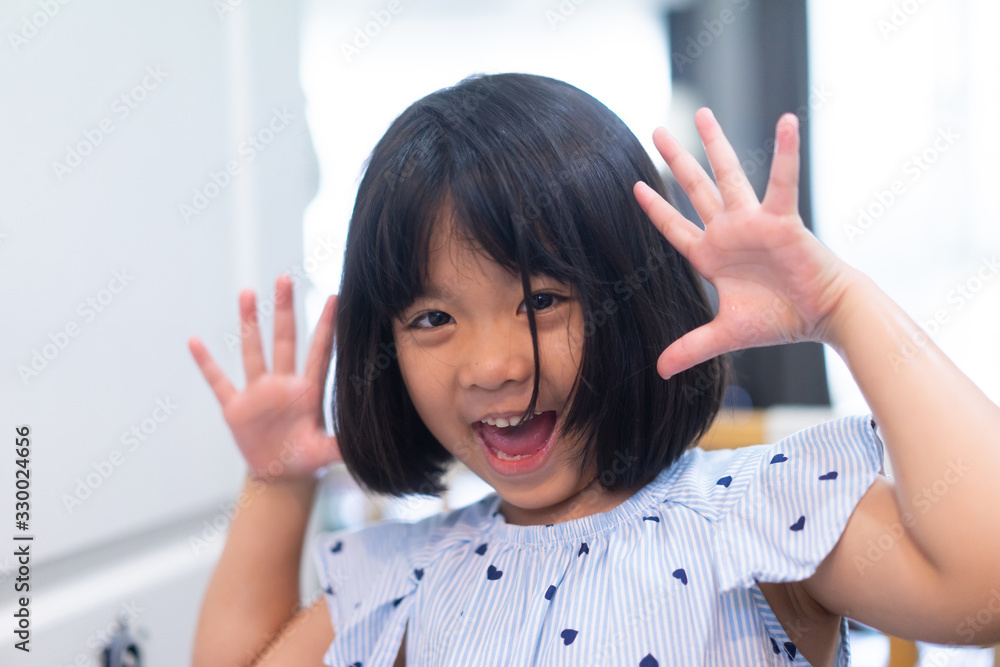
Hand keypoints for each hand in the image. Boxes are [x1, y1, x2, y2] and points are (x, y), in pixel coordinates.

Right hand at [188, 275, 340, 478]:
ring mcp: (258, 392)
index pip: (319, 351)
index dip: (326, 326)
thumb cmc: (307, 460)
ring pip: (253, 350)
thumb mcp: (325, 453)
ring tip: (247, 292)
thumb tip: (367, 444)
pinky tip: (195, 341)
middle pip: (284, 339)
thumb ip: (342, 445)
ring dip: (249, 323)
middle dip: (285, 309)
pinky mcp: (236, 407)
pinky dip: (206, 363)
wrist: (280, 475)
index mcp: (307, 391)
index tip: (335, 297)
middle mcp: (283, 384)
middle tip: (285, 278)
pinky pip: (218, 382)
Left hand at [633, 108, 854, 379]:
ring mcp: (754, 223)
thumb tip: (660, 372)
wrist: (822, 316)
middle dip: (675, 161)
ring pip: (729, 175)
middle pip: (695, 189)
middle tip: (656, 129)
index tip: (636, 186)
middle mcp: (729, 232)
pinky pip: (783, 182)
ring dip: (715, 145)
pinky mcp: (783, 220)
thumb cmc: (779, 320)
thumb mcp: (726, 335)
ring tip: (701, 113)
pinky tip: (787, 120)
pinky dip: (786, 152)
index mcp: (712, 256)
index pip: (675, 228)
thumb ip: (691, 347)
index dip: (655, 209)